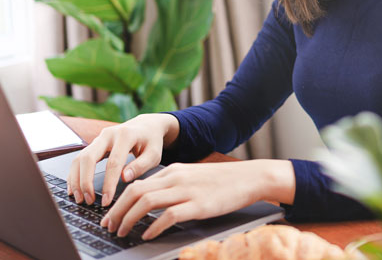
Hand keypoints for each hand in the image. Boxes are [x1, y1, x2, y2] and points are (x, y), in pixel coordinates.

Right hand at [67, 113, 179, 205]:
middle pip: (89, 157)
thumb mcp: (154, 154)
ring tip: (80, 198)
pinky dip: (75, 174)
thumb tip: (125, 178)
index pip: (113, 162)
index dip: (108, 183)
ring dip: (77, 180)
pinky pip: (79, 159)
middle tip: (88, 201)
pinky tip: (75, 189)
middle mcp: (109, 134)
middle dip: (85, 181)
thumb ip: (141, 165)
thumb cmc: (151, 141)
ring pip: (80, 158)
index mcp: (126, 135)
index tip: (106, 200)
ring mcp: (99, 138)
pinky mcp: (94, 143)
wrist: (147, 125)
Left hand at [100, 159, 295, 239]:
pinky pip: (169, 215)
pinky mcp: (199, 205)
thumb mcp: (192, 177)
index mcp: (173, 171)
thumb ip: (172, 185)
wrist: (249, 177)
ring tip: (122, 232)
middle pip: (135, 191)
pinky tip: (148, 235)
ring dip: (129, 218)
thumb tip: (150, 199)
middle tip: (108, 226)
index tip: (110, 215)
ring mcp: (187, 191)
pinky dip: (154, 226)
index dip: (118, 201)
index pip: (136, 183)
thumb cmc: (222, 180)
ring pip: (146, 201)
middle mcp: (176, 178)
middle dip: (116, 210)